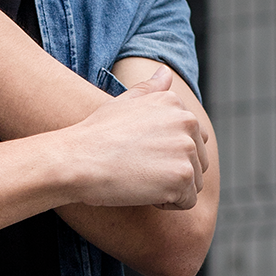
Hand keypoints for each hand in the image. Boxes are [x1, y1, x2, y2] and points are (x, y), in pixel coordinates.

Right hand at [66, 67, 208, 210]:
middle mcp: (187, 122)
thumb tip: (165, 72)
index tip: (139, 153)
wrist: (77, 160)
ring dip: (170, 188)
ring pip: (194, 183)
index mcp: (174, 104)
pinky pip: (186, 201)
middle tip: (137, 168)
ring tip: (138, 178)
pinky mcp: (182, 177)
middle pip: (197, 161)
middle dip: (172, 171)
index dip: (166, 152)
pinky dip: (166, 203)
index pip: (192, 138)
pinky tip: (141, 191)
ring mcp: (186, 149)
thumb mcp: (123, 102)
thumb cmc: (94, 135)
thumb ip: (151, 90)